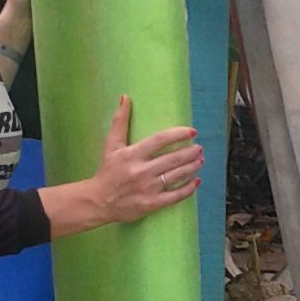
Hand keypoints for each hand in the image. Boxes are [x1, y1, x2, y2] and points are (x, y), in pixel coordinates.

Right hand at [89, 97, 200, 222]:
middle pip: (172, 159)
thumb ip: (119, 121)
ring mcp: (148, 188)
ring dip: (192, 167)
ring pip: (176, 175)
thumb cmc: (107, 171)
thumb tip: (125, 97)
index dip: (178, 134)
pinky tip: (196, 181)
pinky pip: (175, 196)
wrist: (99, 202)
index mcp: (132, 154)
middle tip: (199, 147)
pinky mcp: (151, 203)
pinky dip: (188, 188)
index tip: (192, 131)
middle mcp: (141, 171)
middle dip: (189, 152)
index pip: (160, 140)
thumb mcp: (111, 145)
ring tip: (200, 160)